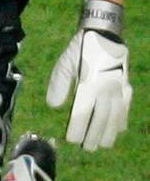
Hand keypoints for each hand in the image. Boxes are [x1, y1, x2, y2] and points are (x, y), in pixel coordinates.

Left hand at [46, 29, 131, 149]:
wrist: (105, 32)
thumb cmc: (81, 48)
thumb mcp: (65, 63)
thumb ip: (59, 84)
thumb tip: (54, 106)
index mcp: (90, 85)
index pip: (84, 113)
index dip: (78, 128)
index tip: (72, 139)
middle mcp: (107, 89)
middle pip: (101, 119)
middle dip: (94, 135)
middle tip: (87, 148)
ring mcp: (119, 88)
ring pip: (116, 116)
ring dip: (110, 132)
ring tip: (103, 144)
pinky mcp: (126, 85)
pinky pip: (127, 106)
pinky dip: (123, 119)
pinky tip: (118, 129)